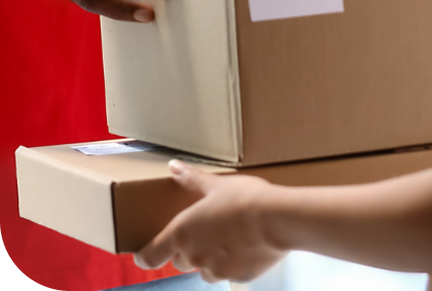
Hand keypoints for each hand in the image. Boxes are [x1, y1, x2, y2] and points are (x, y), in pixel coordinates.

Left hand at [134, 161, 285, 283]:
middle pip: (179, 260)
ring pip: (204, 268)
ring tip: (228, 234)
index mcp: (181, 233)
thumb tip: (173, 167)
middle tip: (202, 228)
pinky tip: (246, 243)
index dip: (144, 255)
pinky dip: (232, 262)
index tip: (143, 251)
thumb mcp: (215, 184)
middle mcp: (194, 256)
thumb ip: (191, 179)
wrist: (275, 219)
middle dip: (186, 248)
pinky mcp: (237, 278)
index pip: (150, 256)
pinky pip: (228, 272)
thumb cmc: (243, 198)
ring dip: (209, 257)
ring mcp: (216, 271)